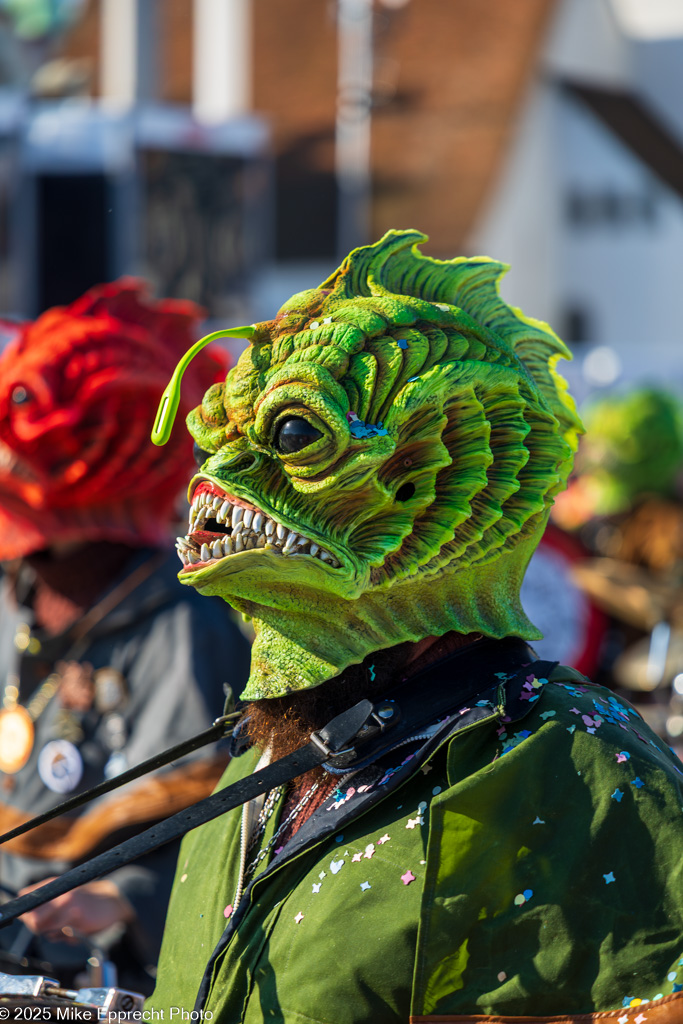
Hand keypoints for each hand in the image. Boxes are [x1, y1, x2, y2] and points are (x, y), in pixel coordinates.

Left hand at [18, 878, 134, 939]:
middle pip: (33, 920)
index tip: (37, 918)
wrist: (113, 900)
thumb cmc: (86, 901)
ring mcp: (68, 904)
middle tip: (56, 926)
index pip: (25, 899)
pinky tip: (78, 930)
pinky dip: (68, 938)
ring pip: (46, 930)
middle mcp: (58, 892)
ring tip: (69, 927)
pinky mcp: (77, 917)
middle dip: (40, 928)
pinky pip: (62, 936)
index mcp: (53, 884)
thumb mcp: (64, 895)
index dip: (27, 914)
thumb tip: (26, 917)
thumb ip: (44, 904)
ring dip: (55, 934)